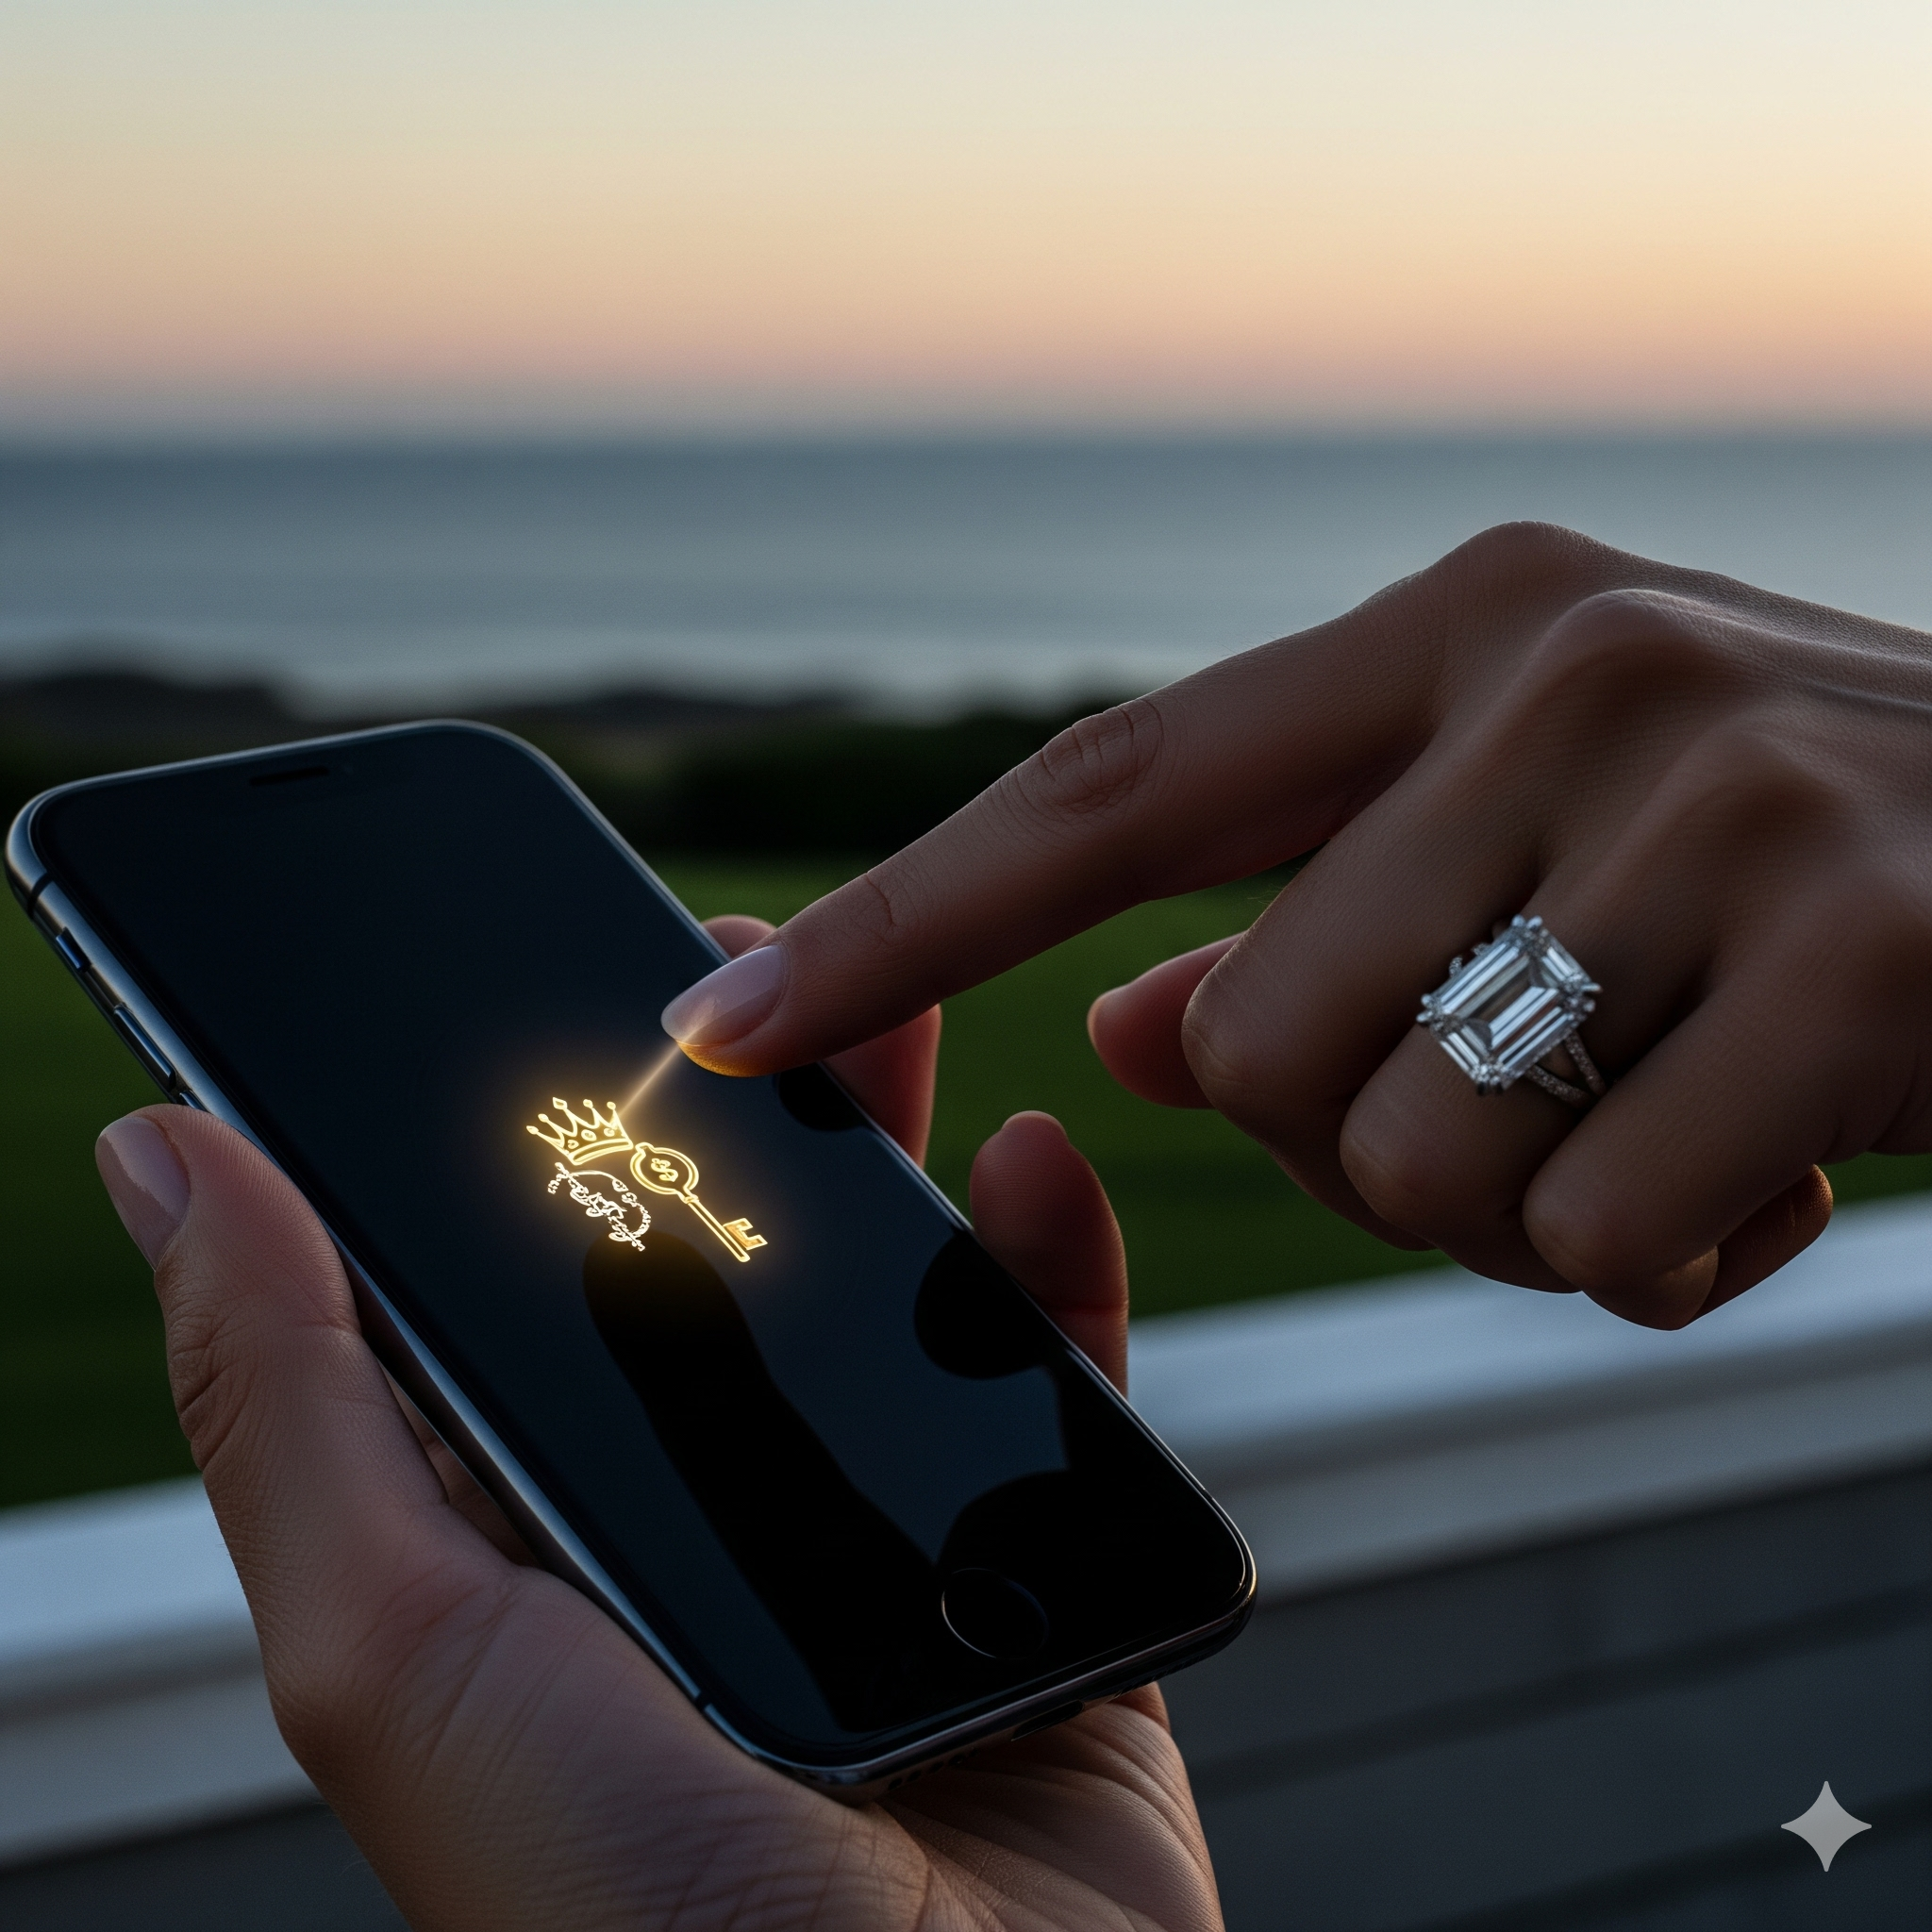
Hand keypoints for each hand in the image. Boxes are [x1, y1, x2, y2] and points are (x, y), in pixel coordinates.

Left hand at [93, 916, 1214, 1931]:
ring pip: (877, 1286)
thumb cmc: (634, 1928)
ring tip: (883, 1007)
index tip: (521, 960)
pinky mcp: (1030, 1562)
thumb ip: (288, 1396)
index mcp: (519, 1533)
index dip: (500, 1111)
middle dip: (716, 1103)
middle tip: (729, 966)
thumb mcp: (395, 1646)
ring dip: (884, 1142)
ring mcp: (866, 1538)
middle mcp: (686, 1523)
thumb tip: (163, 1154)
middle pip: (700, 1258)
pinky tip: (1032, 1162)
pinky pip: (1050, 1368)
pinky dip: (1050, 1258)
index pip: (492, 1272)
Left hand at [661, 524, 1931, 1328]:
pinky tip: (1779, 1167)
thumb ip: (1318, 915)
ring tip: (1674, 1119)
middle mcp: (1559, 672)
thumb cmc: (1828, 869)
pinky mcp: (1861, 955)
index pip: (1106, 793)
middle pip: (1259, 1039)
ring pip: (1413, 1155)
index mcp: (1455, 634)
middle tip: (1549, 1099)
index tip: (718, 1028)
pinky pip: (1596, 1234)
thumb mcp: (1556, 839)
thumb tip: (1129, 1018)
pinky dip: (1663, 1263)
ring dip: (1520, 1211)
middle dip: (1364, 1144)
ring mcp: (1713, 799)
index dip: (897, 922)